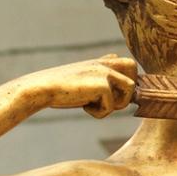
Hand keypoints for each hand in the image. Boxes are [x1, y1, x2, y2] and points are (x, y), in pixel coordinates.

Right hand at [25, 55, 139, 117]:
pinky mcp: (102, 86)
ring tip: (95, 105)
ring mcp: (105, 73)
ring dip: (116, 103)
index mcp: (100, 62)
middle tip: (111, 100)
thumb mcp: (82, 77)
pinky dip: (99, 113)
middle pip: (133, 68)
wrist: (43, 88)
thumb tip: (114, 71)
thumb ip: (99, 76)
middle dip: (128, 87)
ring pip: (130, 89)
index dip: (125, 79)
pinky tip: (84, 108)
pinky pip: (111, 107)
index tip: (112, 94)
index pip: (125, 62)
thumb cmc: (60, 87)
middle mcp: (104, 64)